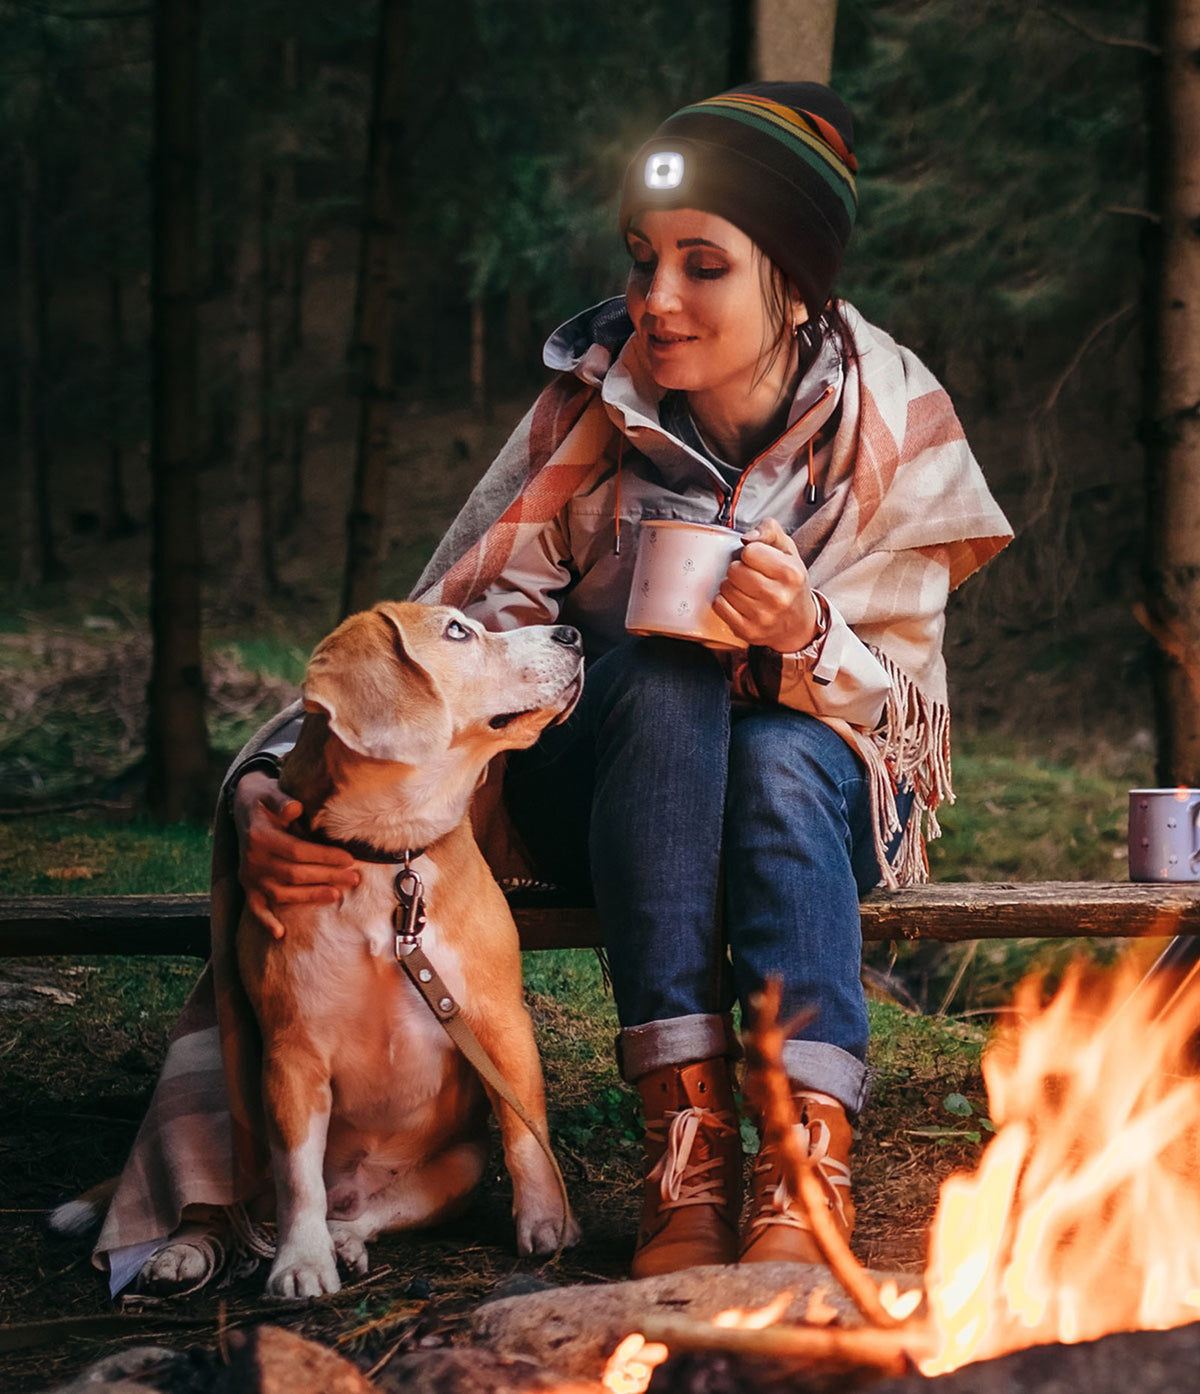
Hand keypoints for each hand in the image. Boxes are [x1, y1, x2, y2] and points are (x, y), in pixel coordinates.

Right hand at [233, 770, 358, 938]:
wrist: (243, 808)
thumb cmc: (265, 800)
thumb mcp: (271, 792)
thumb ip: (282, 800)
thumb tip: (295, 807)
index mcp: (260, 837)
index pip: (297, 851)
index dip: (323, 857)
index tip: (349, 859)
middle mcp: (252, 860)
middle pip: (294, 874)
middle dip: (327, 877)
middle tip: (354, 879)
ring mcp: (250, 876)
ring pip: (282, 893)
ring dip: (310, 897)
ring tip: (336, 895)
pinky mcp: (248, 886)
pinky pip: (255, 907)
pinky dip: (266, 921)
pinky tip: (280, 933)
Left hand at [713, 517, 820, 652]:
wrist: (798, 623)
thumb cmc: (789, 582)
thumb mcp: (787, 549)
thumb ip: (769, 530)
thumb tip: (747, 538)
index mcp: (791, 574)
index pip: (749, 551)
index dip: (750, 553)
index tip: (758, 561)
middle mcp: (779, 597)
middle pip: (734, 570)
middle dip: (739, 569)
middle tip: (751, 576)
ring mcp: (763, 617)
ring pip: (725, 588)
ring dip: (731, 585)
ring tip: (746, 589)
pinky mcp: (747, 631)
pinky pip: (719, 606)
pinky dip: (725, 601)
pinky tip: (739, 602)